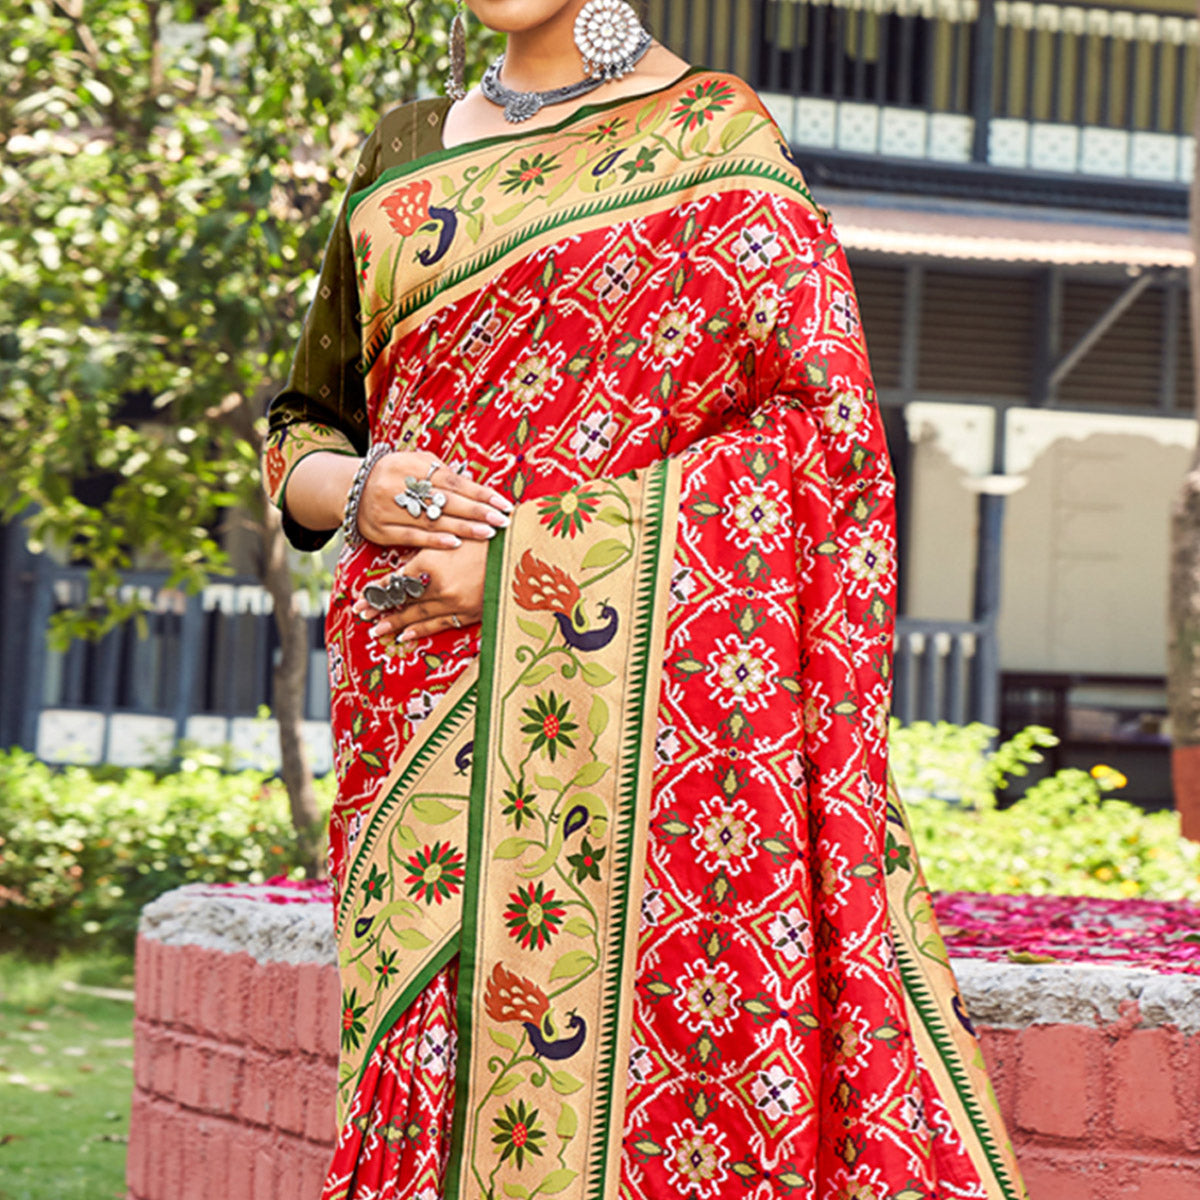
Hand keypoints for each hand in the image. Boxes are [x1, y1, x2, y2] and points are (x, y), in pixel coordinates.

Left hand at [355, 538, 488, 643]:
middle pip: (401, 601)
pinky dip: (421, 630)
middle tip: (362, 616)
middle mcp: (438, 588)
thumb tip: (406, 568)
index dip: (376, 592)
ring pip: (417, 616)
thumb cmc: (488, 536)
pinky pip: (440, 625)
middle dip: (379, 610)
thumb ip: (426, 552)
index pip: (395, 582)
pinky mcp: (470, 613)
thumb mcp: (450, 537)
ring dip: (395, 624)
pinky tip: (407, 635)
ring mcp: (454, 603)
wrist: (524, 550)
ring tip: (378, 631)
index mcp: (429, 564)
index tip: (361, 599)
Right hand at [358, 452, 511, 549]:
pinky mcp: (381, 531)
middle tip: (502, 521)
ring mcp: (388, 510)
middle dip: (476, 512)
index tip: (502, 503)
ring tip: (487, 533)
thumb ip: (441, 473)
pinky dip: (435, 541)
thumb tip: (475, 485)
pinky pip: (411, 537)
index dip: (478, 493)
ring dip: (462, 529)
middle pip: (444, 501)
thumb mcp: (414, 463)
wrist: (351, 489)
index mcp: (409, 466)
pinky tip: (456, 544)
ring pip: (431, 521)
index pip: (452, 481)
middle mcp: (397, 487)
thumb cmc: (395, 474)